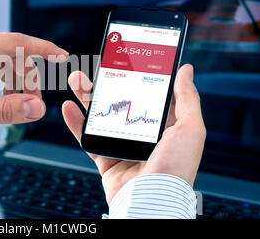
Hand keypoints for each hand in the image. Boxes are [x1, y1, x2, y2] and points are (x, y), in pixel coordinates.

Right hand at [62, 64, 205, 203]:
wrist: (150, 200)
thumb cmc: (175, 169)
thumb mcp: (190, 129)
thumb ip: (187, 98)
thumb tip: (186, 70)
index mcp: (164, 125)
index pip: (149, 93)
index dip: (137, 75)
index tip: (127, 58)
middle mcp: (142, 133)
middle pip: (120, 100)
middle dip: (107, 82)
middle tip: (97, 66)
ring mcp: (122, 144)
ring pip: (101, 115)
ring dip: (87, 96)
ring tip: (77, 80)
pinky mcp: (106, 157)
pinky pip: (87, 137)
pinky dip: (76, 122)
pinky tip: (69, 107)